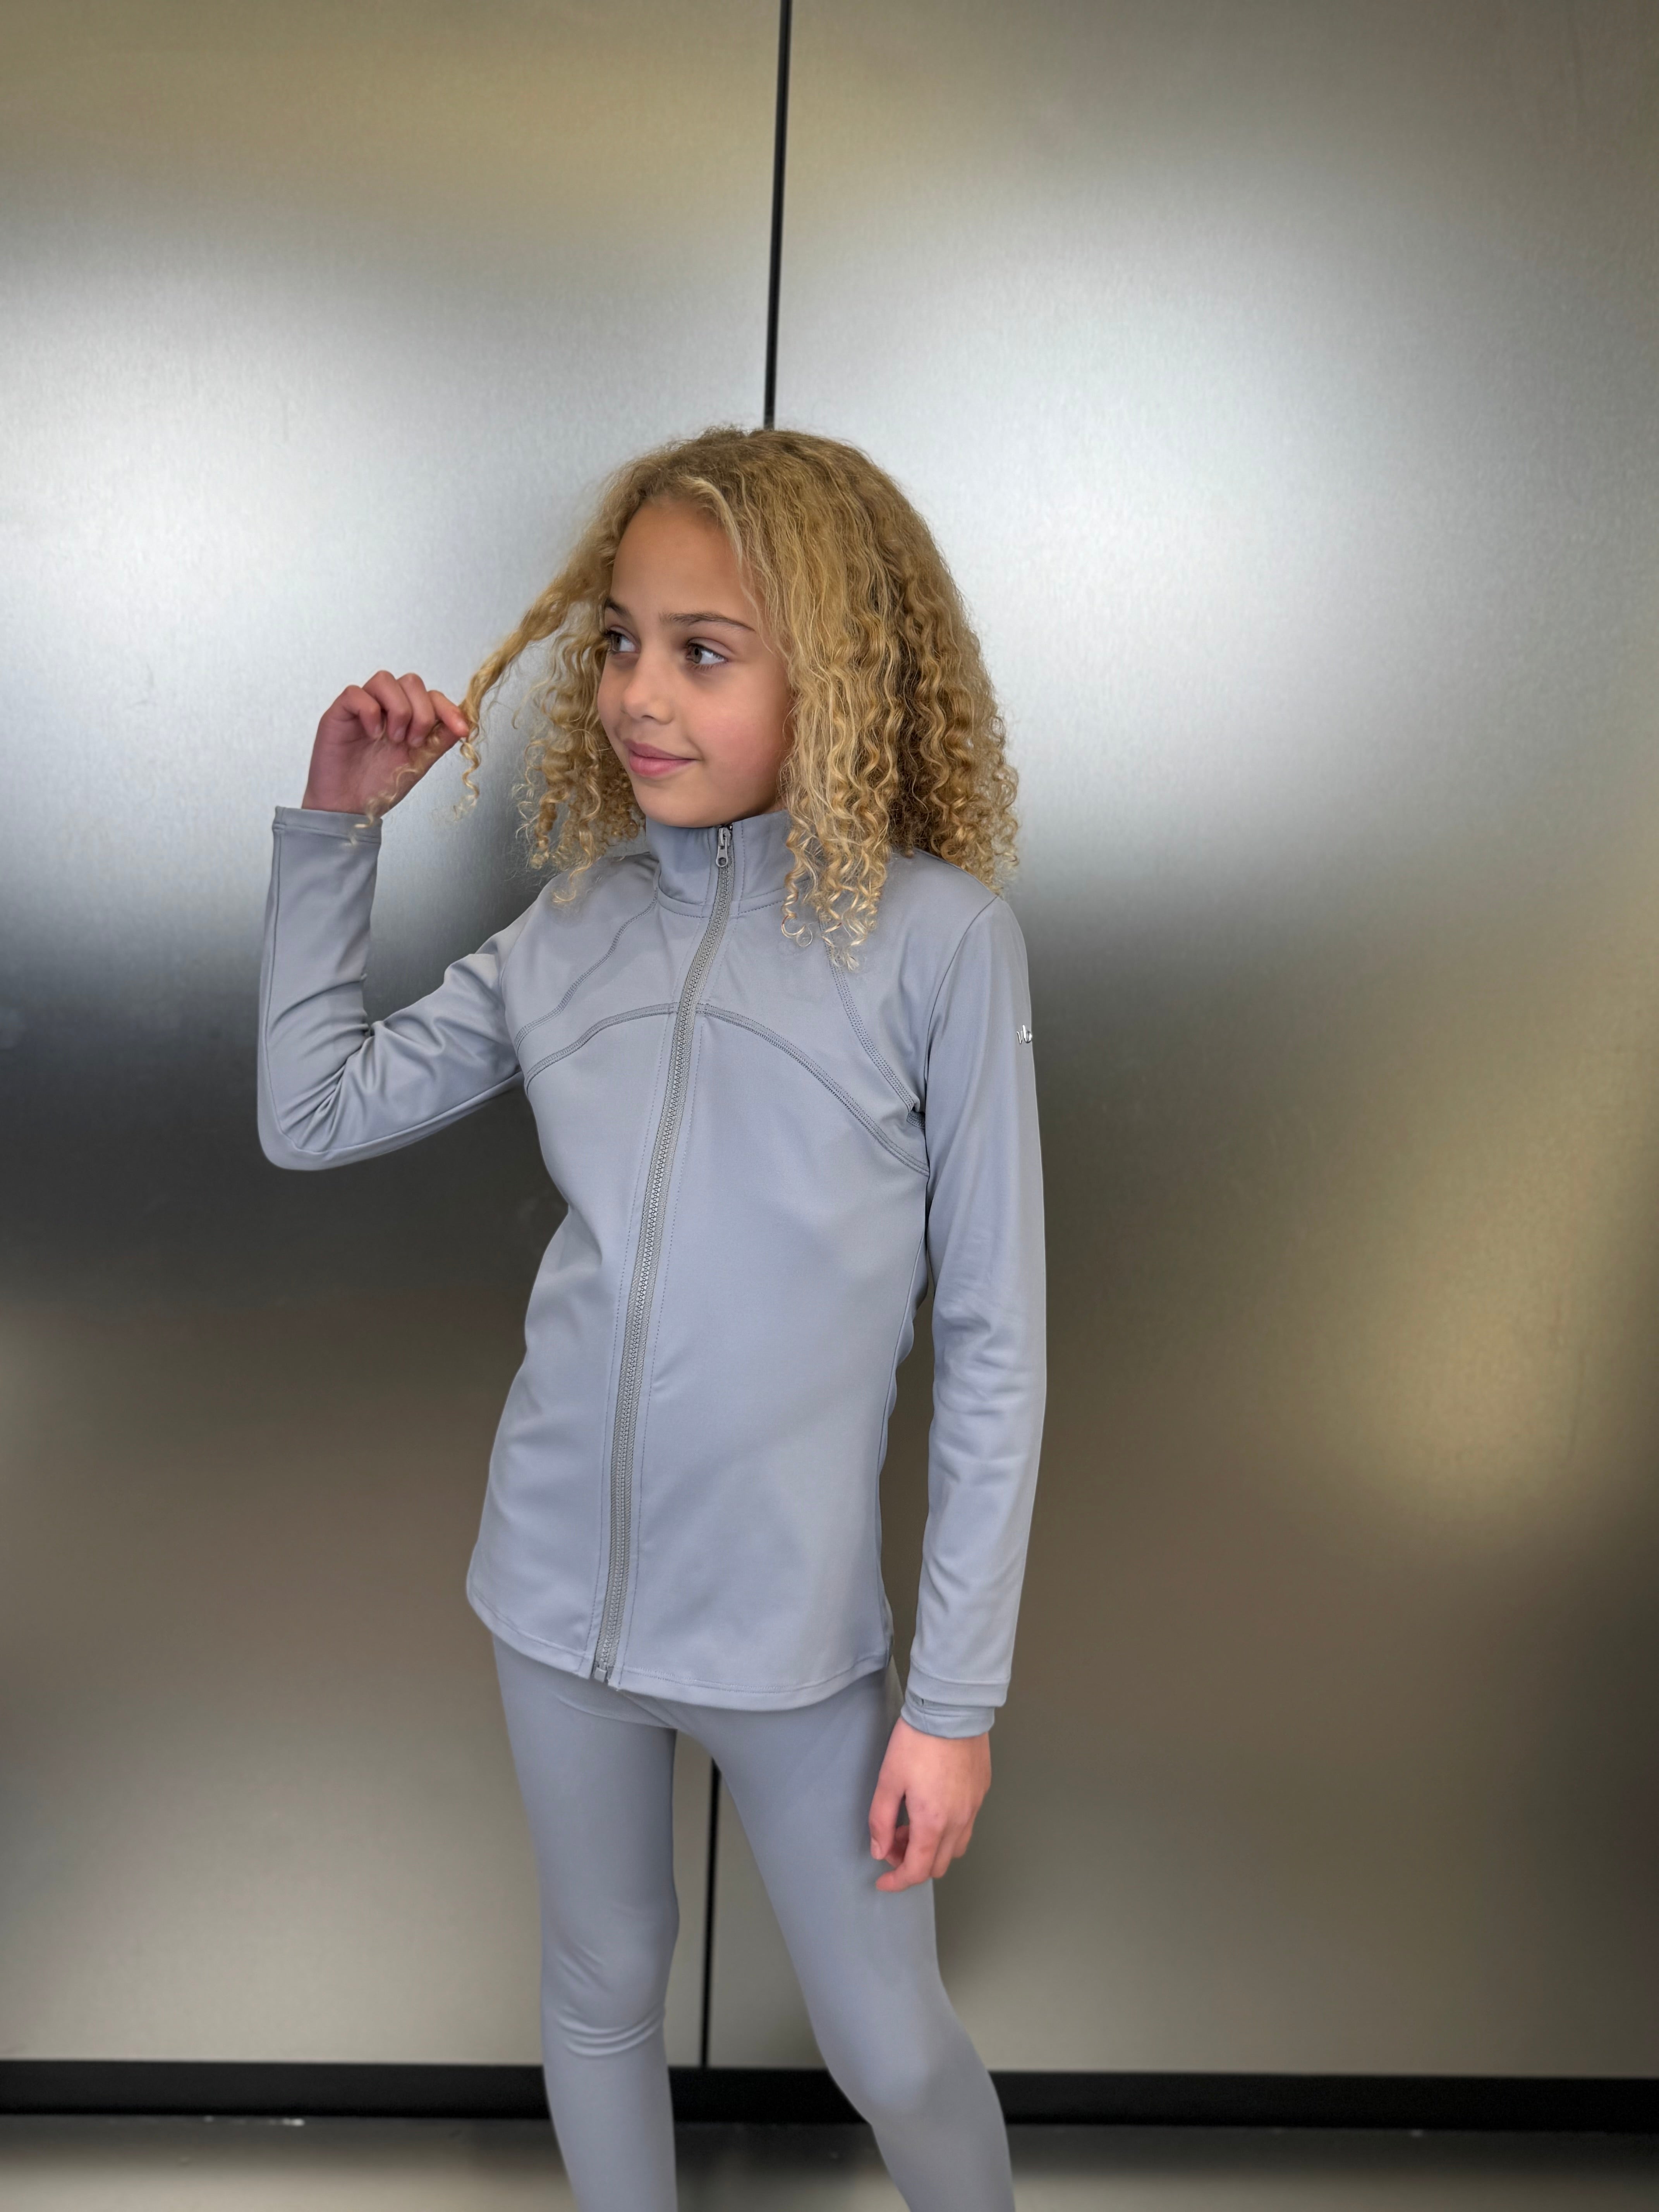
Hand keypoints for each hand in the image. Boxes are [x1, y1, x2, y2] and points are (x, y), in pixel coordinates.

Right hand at [301, 669, 467, 820]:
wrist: (349, 805)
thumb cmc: (379, 784)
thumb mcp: (418, 763)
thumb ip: (438, 741)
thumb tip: (464, 724)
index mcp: (408, 717)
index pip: (432, 696)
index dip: (449, 708)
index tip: (462, 730)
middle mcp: (386, 707)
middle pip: (411, 682)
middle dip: (421, 712)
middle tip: (413, 742)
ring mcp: (363, 706)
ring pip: (385, 680)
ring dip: (398, 709)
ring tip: (393, 738)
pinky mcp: (340, 711)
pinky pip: (356, 693)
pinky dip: (369, 712)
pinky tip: (372, 734)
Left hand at [867, 1717, 989, 1890]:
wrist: (952, 1709)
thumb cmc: (917, 1742)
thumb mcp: (888, 1780)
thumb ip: (881, 1820)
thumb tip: (880, 1851)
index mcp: (933, 1823)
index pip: (917, 1870)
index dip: (897, 1882)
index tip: (882, 1881)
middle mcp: (959, 1821)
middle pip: (937, 1865)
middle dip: (912, 1863)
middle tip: (893, 1842)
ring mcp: (974, 1807)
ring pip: (955, 1847)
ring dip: (932, 1847)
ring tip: (911, 1824)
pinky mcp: (981, 1791)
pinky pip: (966, 1824)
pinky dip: (947, 1829)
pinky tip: (932, 1806)